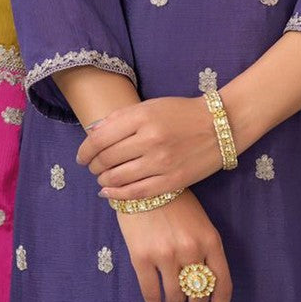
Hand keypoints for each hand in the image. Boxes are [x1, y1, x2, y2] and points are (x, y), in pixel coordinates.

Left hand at [75, 95, 222, 199]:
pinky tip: (110, 193)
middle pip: (106, 160)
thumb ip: (121, 119)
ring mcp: (161, 163)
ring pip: (118, 179)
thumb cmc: (181, 113)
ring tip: (102, 178)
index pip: (99, 139)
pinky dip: (117, 195)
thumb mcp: (150, 106)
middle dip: (93, 166)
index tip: (81, 156)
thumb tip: (93, 134)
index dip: (84, 150)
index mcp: (142, 117)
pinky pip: (136, 193)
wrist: (219, 126)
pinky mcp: (172, 182)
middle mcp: (150, 140)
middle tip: (92, 167)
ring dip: (103, 181)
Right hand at [115, 188, 231, 301]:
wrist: (144, 183)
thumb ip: (206, 249)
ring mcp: (166, 255)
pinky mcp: (142, 257)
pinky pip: (151, 292)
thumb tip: (205, 283)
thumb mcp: (200, 221)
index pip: (222, 283)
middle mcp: (191, 250)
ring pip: (175, 297)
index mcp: (210, 239)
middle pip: (199, 295)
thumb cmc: (175, 200)